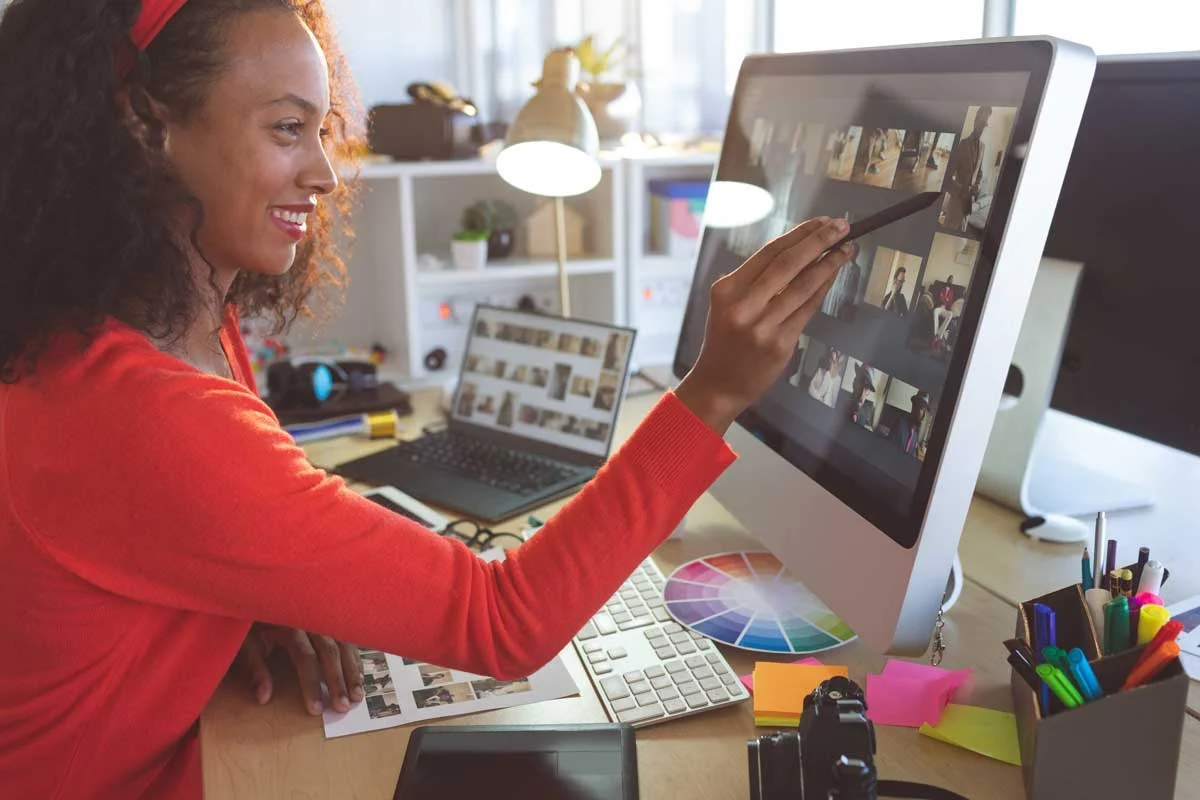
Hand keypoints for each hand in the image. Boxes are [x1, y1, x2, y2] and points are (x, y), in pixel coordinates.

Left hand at [233, 623, 363, 715]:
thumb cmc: (253, 622)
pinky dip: (356, 657)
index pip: (306, 657)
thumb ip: (255, 669)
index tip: (316, 709)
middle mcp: (312, 619)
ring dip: (352, 671)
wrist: (262, 594)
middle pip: (330, 652)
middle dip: (338, 681)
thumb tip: (264, 698)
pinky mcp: (332, 617)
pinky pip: (349, 637)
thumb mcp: (246, 643)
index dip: (312, 684)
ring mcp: (325, 616)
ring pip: (345, 644)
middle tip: (343, 707)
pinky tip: (359, 675)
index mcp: (290, 625)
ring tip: (357, 696)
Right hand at [675, 217, 852, 432]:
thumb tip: (800, 250)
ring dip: (829, 264)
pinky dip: (823, 289)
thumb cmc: (727, 340)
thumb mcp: (729, 304)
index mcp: (727, 289)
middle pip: (788, 263)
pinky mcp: (779, 343)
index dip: (799, 234)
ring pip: (803, 285)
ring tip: (845, 249)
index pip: (769, 252)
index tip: (821, 222)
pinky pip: (807, 309)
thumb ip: (755, 280)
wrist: (719, 384)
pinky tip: (833, 276)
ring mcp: (762, 326)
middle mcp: (743, 306)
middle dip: (819, 240)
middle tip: (841, 226)